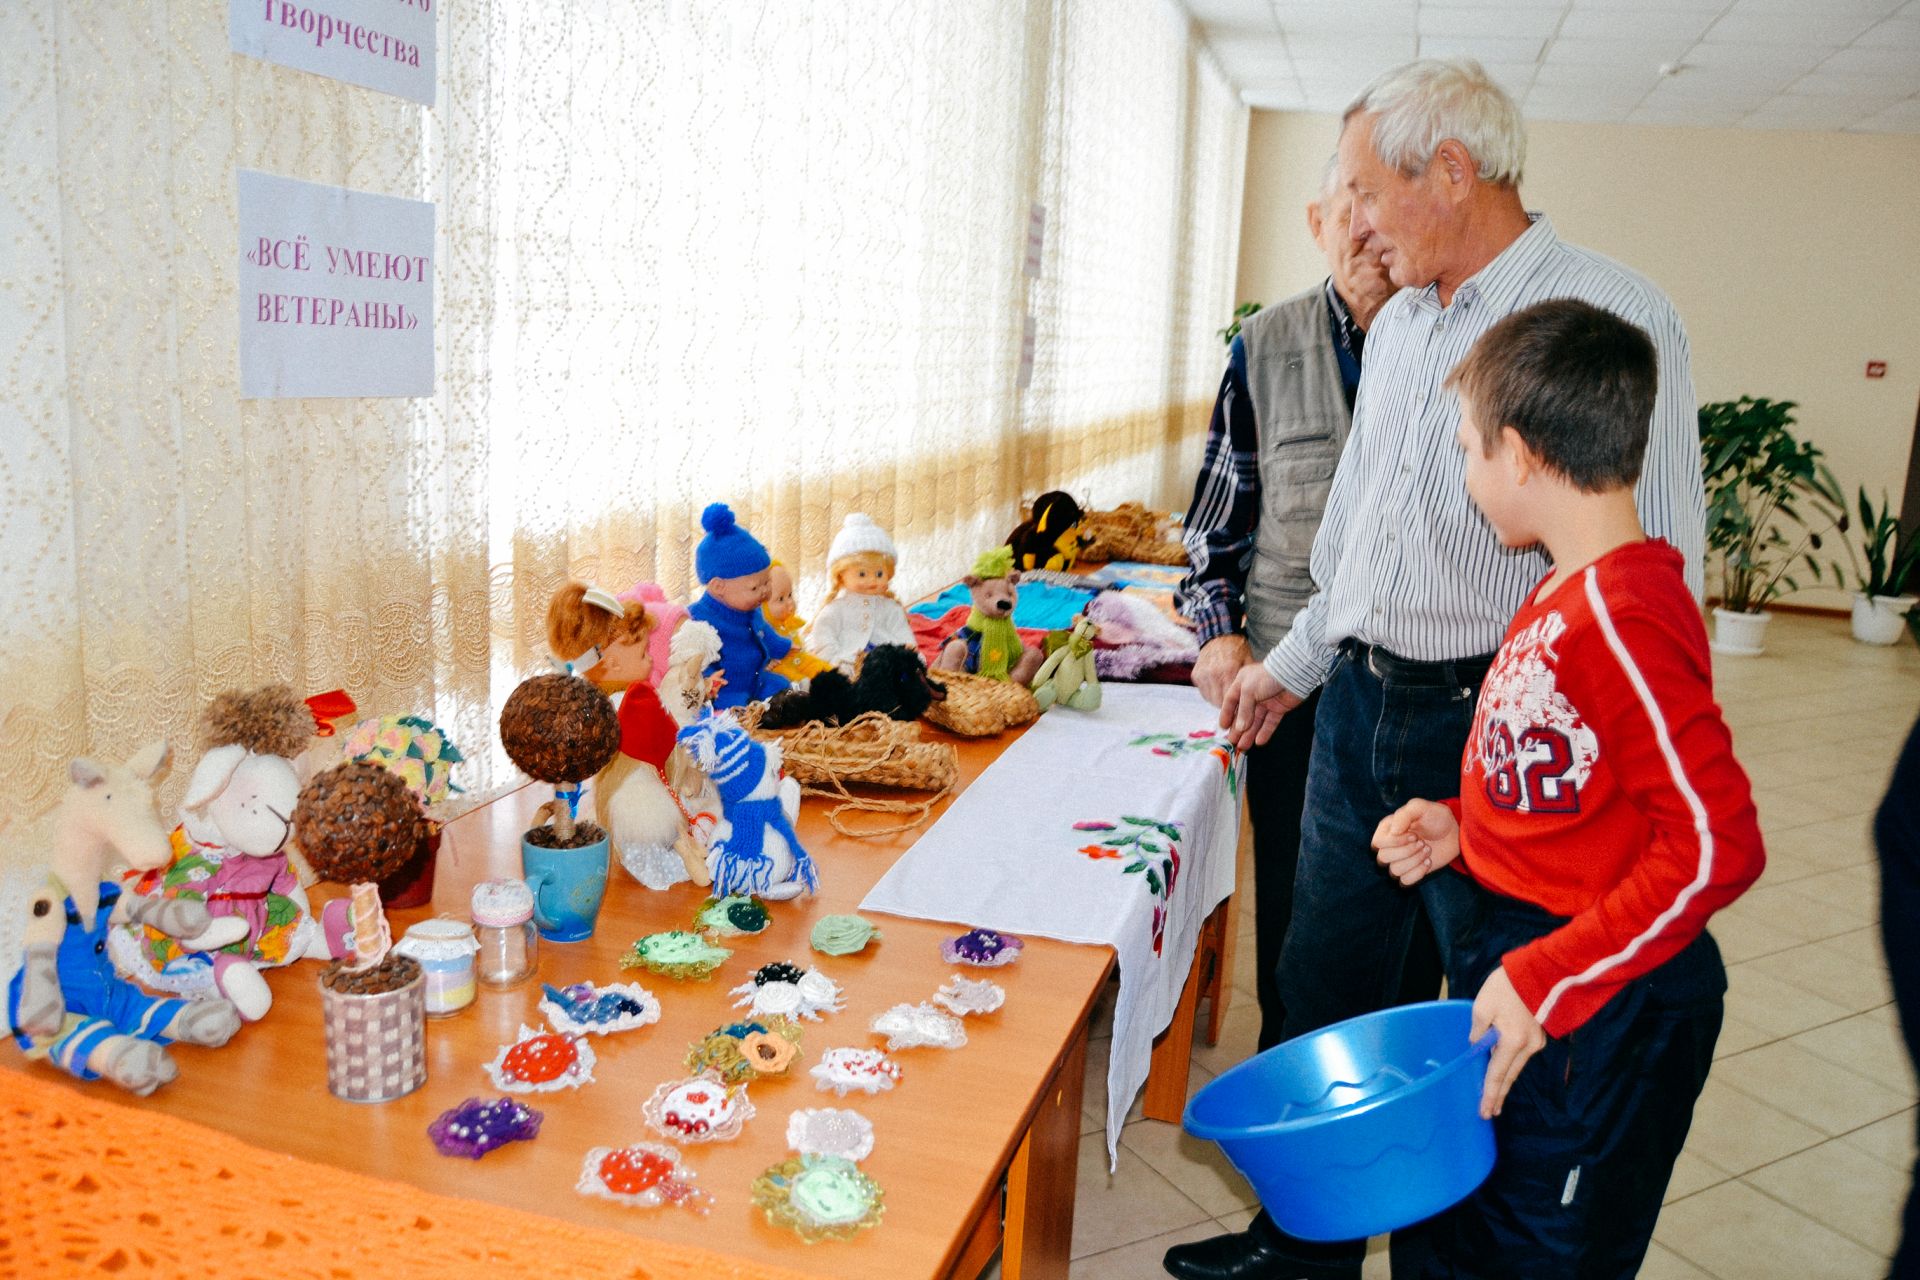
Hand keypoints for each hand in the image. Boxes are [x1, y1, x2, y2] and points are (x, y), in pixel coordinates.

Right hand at [1191, 634, 1253, 707]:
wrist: (1220, 636)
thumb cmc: (1237, 650)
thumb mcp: (1248, 662)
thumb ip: (1249, 680)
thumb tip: (1254, 700)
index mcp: (1228, 670)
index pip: (1230, 699)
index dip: (1236, 707)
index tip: (1242, 710)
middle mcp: (1213, 674)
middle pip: (1218, 702)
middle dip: (1227, 707)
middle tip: (1235, 706)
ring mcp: (1203, 674)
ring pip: (1210, 699)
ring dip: (1218, 701)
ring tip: (1227, 697)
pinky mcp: (1196, 675)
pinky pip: (1204, 692)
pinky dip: (1211, 693)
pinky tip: (1219, 689)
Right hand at [1218, 663, 1302, 749]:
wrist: (1293, 674)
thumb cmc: (1267, 677)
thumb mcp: (1248, 690)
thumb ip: (1243, 710)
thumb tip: (1239, 728)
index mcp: (1242, 683)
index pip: (1231, 700)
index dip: (1226, 714)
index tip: (1223, 727)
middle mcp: (1253, 693)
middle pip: (1243, 714)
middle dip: (1238, 728)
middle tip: (1232, 742)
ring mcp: (1267, 701)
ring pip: (1256, 721)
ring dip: (1249, 734)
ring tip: (1243, 746)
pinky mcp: (1279, 708)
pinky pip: (1270, 722)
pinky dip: (1265, 732)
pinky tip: (1259, 742)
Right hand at [1372, 799, 1460, 884]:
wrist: (1453, 832)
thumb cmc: (1436, 817)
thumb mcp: (1421, 807)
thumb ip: (1404, 814)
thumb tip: (1393, 832)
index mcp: (1387, 829)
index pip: (1378, 843)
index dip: (1395, 842)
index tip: (1414, 834)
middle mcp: (1389, 846)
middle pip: (1383, 858)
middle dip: (1407, 851)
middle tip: (1422, 842)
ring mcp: (1399, 861)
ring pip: (1394, 871)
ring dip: (1414, 861)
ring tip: (1427, 850)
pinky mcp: (1410, 872)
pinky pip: (1404, 882)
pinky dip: (1418, 873)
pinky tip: (1428, 862)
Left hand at [1471, 966, 1546, 1118]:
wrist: (1538, 972)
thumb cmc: (1506, 987)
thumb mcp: (1482, 1006)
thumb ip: (1478, 1030)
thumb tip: (1477, 1044)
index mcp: (1512, 1041)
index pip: (1497, 1074)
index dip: (1490, 1093)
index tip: (1485, 1111)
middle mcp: (1527, 1047)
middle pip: (1510, 1076)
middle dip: (1498, 1094)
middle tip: (1489, 1112)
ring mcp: (1536, 1042)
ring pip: (1516, 1067)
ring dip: (1505, 1081)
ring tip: (1494, 1097)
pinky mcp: (1538, 1035)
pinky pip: (1521, 1056)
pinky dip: (1511, 1066)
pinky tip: (1503, 1070)